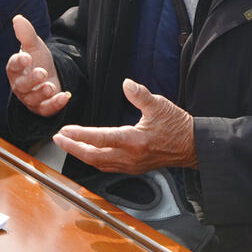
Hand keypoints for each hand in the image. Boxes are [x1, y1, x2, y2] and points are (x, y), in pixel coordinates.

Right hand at [6, 14, 69, 115]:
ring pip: (33, 99)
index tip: (26, 57)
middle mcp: (20, 85)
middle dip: (32, 80)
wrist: (50, 74)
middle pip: (22, 86)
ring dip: (42, 93)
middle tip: (42, 73)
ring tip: (51, 87)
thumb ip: (26, 33)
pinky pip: (46, 109)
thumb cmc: (38, 59)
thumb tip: (18, 18)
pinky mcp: (42, 107)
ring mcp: (30, 98)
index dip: (18, 62)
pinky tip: (65, 96)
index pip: (13, 66)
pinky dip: (55, 104)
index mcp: (15, 69)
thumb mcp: (34, 45)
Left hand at [53, 79, 195, 171]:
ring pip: (98, 163)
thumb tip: (126, 83)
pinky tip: (87, 153)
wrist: (193, 146)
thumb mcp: (160, 105)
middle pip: (93, 156)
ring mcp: (131, 165)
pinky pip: (107, 166)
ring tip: (67, 144)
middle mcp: (130, 157)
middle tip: (58, 138)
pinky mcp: (134, 168)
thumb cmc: (177, 126)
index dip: (80, 135)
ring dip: (81, 154)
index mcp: (134, 141)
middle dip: (72, 148)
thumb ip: (140, 94)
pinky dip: (93, 159)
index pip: (100, 139)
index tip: (64, 131)